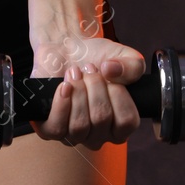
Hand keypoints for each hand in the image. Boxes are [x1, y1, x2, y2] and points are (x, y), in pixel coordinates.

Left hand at [27, 35, 144, 149]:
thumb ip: (132, 65)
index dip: (118, 93)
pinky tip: (64, 86)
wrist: (65, 48)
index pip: (127, 121)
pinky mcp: (51, 129)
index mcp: (120, 124)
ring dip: (78, 92)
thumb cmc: (95, 57)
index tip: (108, 72)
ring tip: (75, 73)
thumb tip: (111, 71)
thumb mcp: (123, 55)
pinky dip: (61, 104)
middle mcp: (99, 135)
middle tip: (88, 68)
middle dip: (94, 85)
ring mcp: (75, 136)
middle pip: (101, 119)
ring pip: (79, 125)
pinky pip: (57, 129)